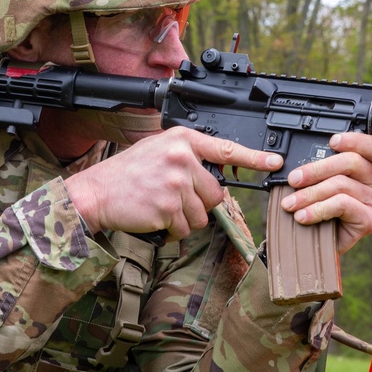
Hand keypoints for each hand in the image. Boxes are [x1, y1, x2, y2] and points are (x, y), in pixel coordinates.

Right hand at [65, 126, 282, 238]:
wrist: (96, 192)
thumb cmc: (127, 173)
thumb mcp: (159, 150)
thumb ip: (188, 156)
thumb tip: (217, 174)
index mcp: (182, 140)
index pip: (226, 149)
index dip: (254, 158)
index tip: (274, 162)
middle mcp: (182, 159)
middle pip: (215, 193)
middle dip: (198, 202)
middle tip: (172, 197)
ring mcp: (175, 183)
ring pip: (201, 214)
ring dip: (184, 218)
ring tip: (160, 205)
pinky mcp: (168, 208)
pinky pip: (185, 229)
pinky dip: (172, 230)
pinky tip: (154, 217)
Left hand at [280, 132, 371, 253]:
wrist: (315, 241)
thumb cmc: (317, 206)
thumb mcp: (318, 180)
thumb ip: (320, 164)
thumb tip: (301, 158)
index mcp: (369, 165)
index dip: (355, 140)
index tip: (331, 142)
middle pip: (351, 162)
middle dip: (316, 170)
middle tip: (293, 180)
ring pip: (341, 185)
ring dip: (309, 194)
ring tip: (290, 204)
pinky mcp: (369, 220)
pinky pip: (342, 205)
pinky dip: (318, 209)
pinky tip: (303, 216)